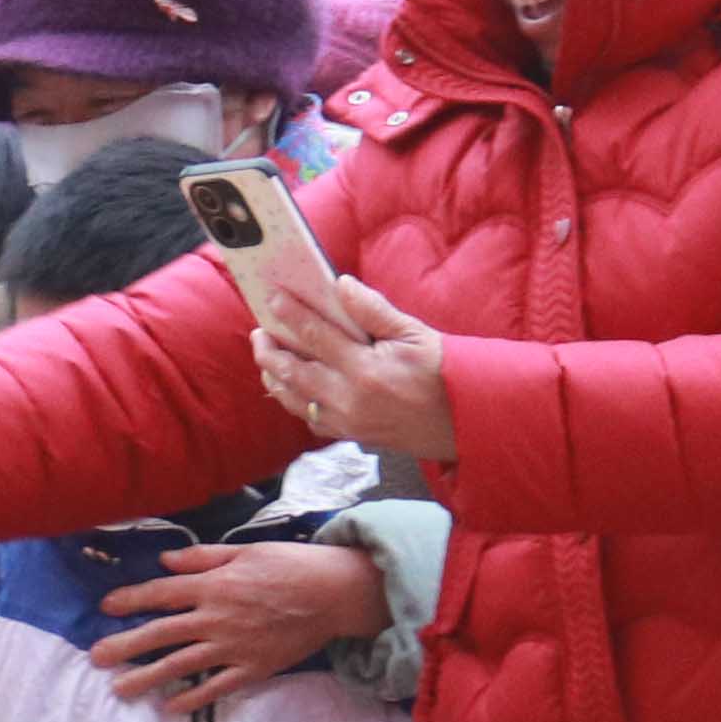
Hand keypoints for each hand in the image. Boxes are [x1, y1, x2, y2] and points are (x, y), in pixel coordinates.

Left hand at [97, 540, 388, 713]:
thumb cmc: (290, 564)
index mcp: (214, 584)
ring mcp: (234, 646)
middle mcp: (217, 617)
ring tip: (120, 690)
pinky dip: (193, 699)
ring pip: (182, 665)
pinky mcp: (253, 668)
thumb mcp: (245, 550)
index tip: (106, 608)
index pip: (162, 593)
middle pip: (161, 633)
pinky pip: (216, 687)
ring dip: (148, 678)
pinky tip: (170, 708)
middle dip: (125, 646)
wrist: (334, 593)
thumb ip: (203, 557)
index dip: (131, 600)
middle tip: (96, 658)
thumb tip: (165, 560)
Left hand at [247, 267, 457, 463]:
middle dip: (270, 351)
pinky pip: (310, 418)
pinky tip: (292, 386)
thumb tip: (341, 285)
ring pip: (295, 399)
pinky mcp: (350, 435)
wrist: (463, 422)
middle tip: (258, 332)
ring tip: (267, 357)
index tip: (273, 298)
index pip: (316, 336)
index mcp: (365, 370)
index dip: (291, 315)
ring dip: (275, 377)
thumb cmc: (442, 372)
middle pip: (294, 372)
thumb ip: (373, 310)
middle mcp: (349, 399)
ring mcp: (347, 422)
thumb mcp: (414, 333)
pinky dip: (295, 401)